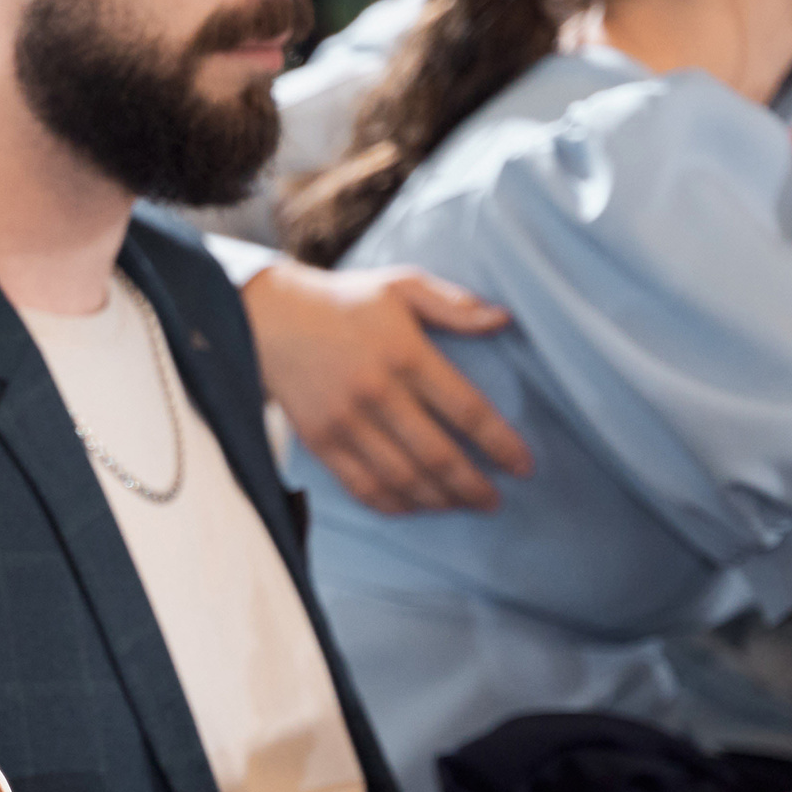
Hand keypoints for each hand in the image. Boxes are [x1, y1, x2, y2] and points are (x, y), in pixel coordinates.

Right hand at [240, 260, 531, 512]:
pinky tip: (416, 506)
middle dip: (474, 486)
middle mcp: (376, 392)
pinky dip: (395, 504)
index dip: (501, 444)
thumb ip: (454, 304)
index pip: (466, 410)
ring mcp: (345, 422)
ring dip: (439, 501)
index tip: (524, 466)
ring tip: (463, 505)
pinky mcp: (321, 441)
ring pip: (403, 479)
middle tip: (495, 501)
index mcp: (405, 354)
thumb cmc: (345, 300)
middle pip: (437, 457)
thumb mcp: (401, 285)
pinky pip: (363, 486)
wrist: (267, 318)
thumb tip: (504, 320)